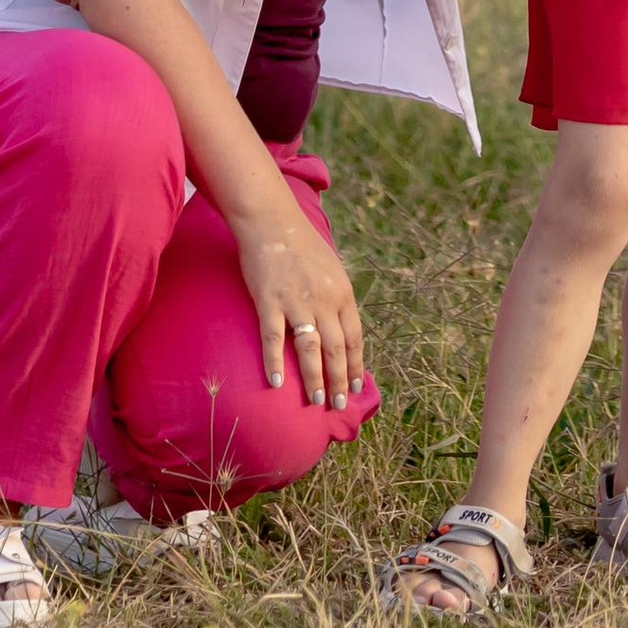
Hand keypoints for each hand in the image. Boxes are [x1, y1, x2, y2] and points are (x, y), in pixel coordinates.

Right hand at [233, 184, 365, 409]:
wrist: (272, 222)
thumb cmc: (302, 246)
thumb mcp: (331, 270)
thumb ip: (337, 300)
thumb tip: (341, 330)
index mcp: (342, 293)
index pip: (354, 338)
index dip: (357, 366)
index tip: (357, 388)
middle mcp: (324, 300)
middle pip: (337, 349)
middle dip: (340, 381)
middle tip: (338, 405)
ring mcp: (296, 302)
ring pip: (310, 349)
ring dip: (315, 378)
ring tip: (317, 401)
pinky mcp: (269, 301)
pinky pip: (274, 338)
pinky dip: (275, 362)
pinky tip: (277, 382)